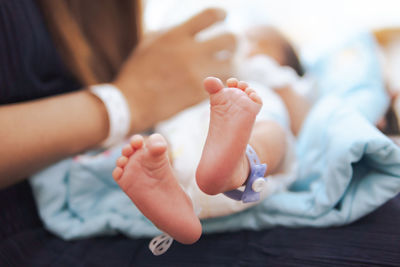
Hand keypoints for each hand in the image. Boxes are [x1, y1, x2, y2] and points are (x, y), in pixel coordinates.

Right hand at [114, 8, 236, 132]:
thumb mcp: (150, 43)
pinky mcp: (200, 93)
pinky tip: (218, 81)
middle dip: (234, 41)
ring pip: (232, 65)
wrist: (131, 103)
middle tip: (231, 46)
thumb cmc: (137, 72)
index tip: (224, 17)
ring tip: (228, 65)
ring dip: (232, 64)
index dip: (221, 14)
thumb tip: (189, 27)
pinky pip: (221, 84)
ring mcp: (197, 74)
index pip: (210, 16)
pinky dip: (222, 82)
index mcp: (176, 35)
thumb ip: (172, 33)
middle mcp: (190, 52)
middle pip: (230, 39)